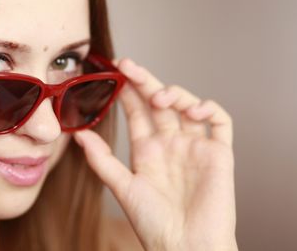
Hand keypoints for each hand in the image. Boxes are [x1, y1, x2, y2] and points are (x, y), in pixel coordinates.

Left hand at [73, 58, 237, 250]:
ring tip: (160, 97)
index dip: (127, 90)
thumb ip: (101, 159)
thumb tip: (77, 134)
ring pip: (188, 106)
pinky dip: (209, 109)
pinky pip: (220, 122)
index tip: (113, 71)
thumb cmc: (153, 224)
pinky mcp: (219, 153)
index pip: (137, 111)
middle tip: (128, 64)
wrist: (186, 247)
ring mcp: (195, 146)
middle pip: (159, 102)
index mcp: (148, 149)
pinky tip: (194, 109)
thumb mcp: (122, 187)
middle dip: (145, 81)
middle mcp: (171, 143)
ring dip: (175, 94)